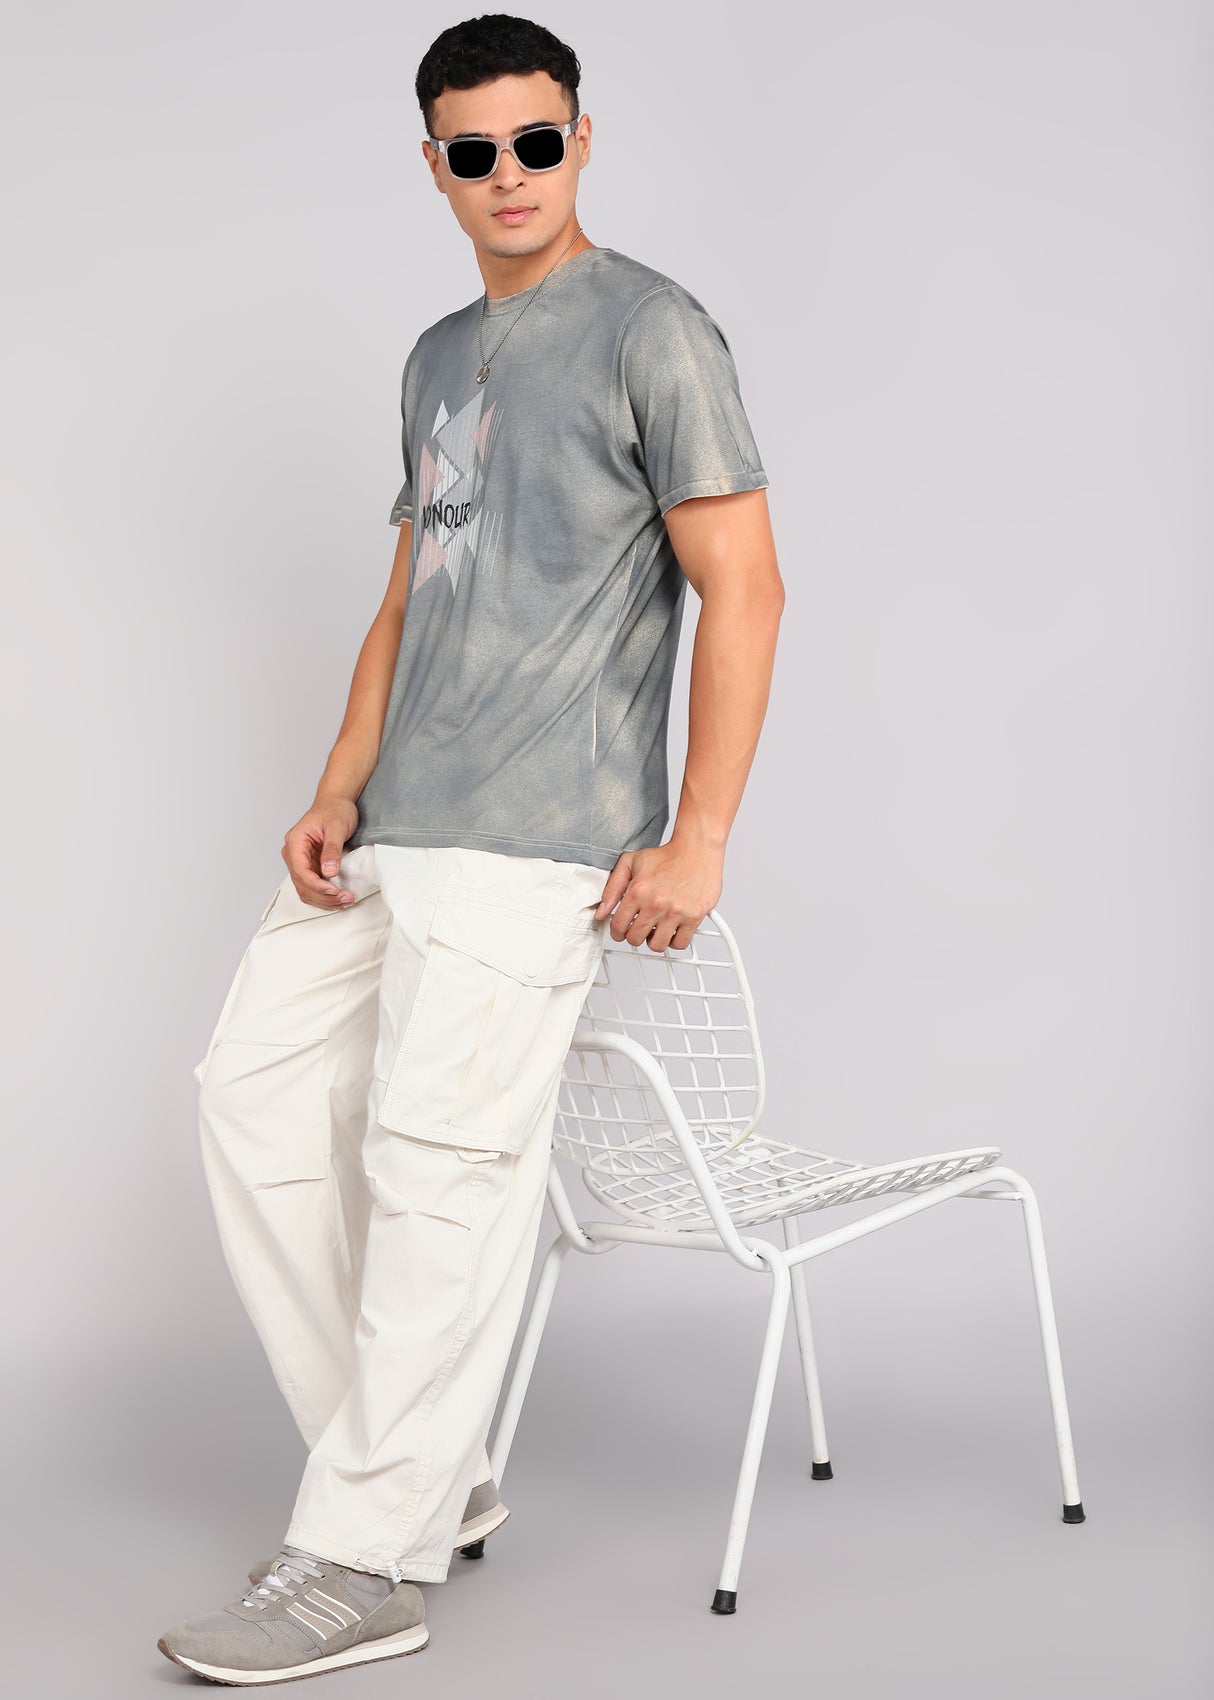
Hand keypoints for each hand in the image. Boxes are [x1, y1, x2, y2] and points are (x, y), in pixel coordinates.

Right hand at [282, 796, 359, 909]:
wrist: (336, 803)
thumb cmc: (335, 810)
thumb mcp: (337, 827)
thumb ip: (332, 850)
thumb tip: (329, 872)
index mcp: (295, 842)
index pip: (300, 871)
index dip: (317, 885)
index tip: (334, 891)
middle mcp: (293, 854)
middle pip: (302, 884)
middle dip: (323, 896)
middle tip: (346, 899)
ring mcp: (301, 862)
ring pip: (306, 890)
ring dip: (324, 900)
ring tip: (345, 901)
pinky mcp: (310, 867)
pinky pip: (313, 887)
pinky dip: (325, 896)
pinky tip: (339, 899)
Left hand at [593, 838, 723, 949]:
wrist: (697, 850)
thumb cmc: (666, 856)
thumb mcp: (631, 862)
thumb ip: (612, 887)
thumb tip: (601, 912)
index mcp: (638, 891)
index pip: (618, 927)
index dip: (617, 932)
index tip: (621, 931)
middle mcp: (656, 904)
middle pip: (635, 939)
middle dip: (634, 936)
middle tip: (639, 928)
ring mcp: (676, 912)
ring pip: (657, 946)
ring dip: (653, 940)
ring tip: (655, 929)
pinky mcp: (694, 916)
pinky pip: (680, 944)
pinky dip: (674, 941)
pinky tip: (671, 929)